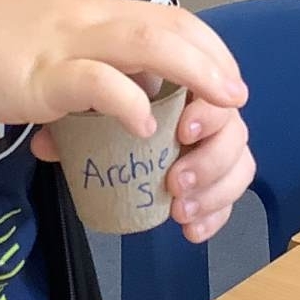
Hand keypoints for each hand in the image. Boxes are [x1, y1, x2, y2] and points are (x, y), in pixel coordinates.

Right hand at [0, 0, 244, 137]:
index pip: (162, 14)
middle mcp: (89, 12)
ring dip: (195, 72)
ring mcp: (67, 40)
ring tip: (220, 104)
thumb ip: (82, 58)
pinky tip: (146, 124)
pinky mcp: (42, 73)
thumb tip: (119, 97)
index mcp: (91, 2)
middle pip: (170, 24)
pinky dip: (128, 101)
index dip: (203, 45)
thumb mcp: (45, 29)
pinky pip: (96, 82)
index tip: (222, 75)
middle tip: (237, 94)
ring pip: (148, 43)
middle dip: (213, 58)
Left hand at [34, 93, 253, 243]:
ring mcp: (204, 136)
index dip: (209, 105)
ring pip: (238, 158)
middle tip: (177, 182)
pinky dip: (217, 212)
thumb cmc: (77, 89)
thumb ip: (75, 110)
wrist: (66, 105)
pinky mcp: (203, 168)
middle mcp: (196, 101)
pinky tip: (192, 230)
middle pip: (233, 124)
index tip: (184, 131)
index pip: (210, 76)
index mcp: (169, 69)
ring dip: (217, 189)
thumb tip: (60, 142)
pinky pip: (227, 188)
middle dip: (214, 157)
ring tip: (180, 211)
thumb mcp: (70, 93)